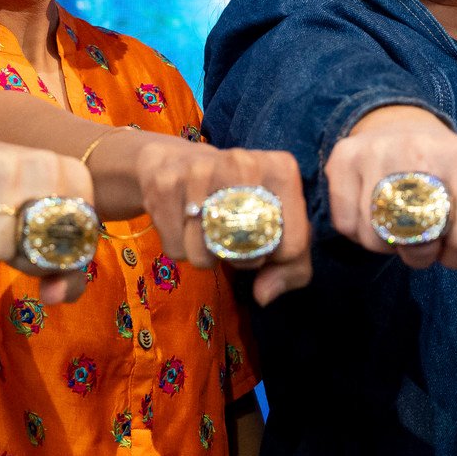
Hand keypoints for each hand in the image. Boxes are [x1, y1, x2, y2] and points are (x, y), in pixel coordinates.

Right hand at [0, 123, 96, 301]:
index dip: (48, 260)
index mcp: (72, 174)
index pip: (75, 248)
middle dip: (15, 254)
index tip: (32, 240)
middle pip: (36, 250)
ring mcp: (4, 163)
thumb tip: (56, 296)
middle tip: (1, 227)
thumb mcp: (35, 229)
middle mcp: (44, 162)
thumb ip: (63, 270)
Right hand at [114, 135, 314, 303]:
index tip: (265, 245)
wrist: (175, 160)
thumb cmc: (238, 199)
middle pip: (247, 250)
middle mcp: (243, 162)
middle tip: (236, 241)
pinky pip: (176, 248)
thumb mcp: (277, 224)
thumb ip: (292, 266)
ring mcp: (200, 171)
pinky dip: (181, 248)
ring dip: (207, 257)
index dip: (277, 260)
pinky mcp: (164, 185)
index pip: (292, 243)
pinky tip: (185, 223)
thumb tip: (264, 295)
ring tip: (209, 231)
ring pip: (205, 255)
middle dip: (241, 260)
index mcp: (281, 169)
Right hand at [321, 113, 456, 316]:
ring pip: (376, 238)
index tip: (452, 236)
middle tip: (422, 232)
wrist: (404, 130)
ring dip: (388, 244)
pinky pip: (345, 226)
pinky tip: (373, 210)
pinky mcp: (344, 156)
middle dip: (422, 253)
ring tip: (398, 220)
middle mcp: (423, 147)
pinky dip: (359, 231)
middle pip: (419, 242)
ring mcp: (378, 149)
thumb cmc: (450, 185)